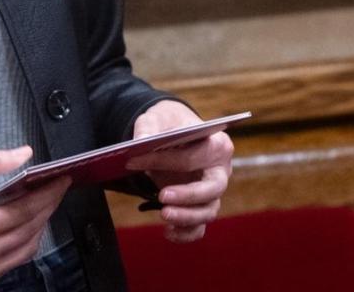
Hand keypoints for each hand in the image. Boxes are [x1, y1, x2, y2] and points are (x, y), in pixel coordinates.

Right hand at [0, 146, 67, 290]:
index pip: (27, 210)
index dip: (49, 193)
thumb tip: (21, 155)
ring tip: (39, 204)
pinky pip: (12, 263)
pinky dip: (22, 243)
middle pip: (32, 230)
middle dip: (48, 206)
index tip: (61, 180)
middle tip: (54, 188)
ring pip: (26, 250)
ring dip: (38, 226)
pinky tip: (20, 226)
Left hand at [126, 100, 233, 242]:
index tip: (132, 162)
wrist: (174, 135)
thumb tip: (140, 141)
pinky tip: (167, 231)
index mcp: (217, 144)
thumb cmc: (169, 125)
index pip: (191, 157)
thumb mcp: (156, 118)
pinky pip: (199, 228)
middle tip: (163, 196)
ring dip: (187, 217)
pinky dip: (185, 234)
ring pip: (208, 211)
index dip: (162, 161)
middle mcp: (221, 171)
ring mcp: (213, 193)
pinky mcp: (201, 208)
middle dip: (188, 195)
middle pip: (212, 189)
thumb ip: (148, 128)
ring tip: (163, 215)